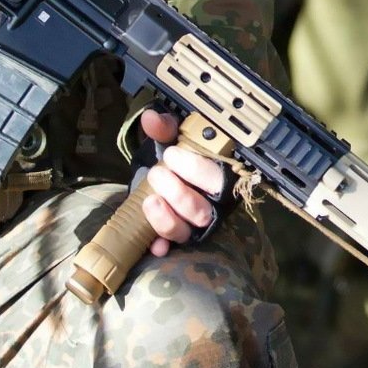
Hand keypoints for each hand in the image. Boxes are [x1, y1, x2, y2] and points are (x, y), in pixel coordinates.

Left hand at [139, 108, 226, 256]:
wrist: (161, 180)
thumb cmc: (174, 160)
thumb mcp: (172, 140)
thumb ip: (165, 127)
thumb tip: (151, 118)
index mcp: (216, 176)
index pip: (217, 177)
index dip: (195, 168)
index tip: (171, 153)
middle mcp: (210, 204)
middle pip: (202, 209)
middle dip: (178, 193)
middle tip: (157, 174)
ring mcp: (194, 225)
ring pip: (187, 231)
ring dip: (167, 218)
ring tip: (150, 200)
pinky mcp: (178, 239)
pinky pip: (171, 248)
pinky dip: (161, 244)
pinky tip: (152, 242)